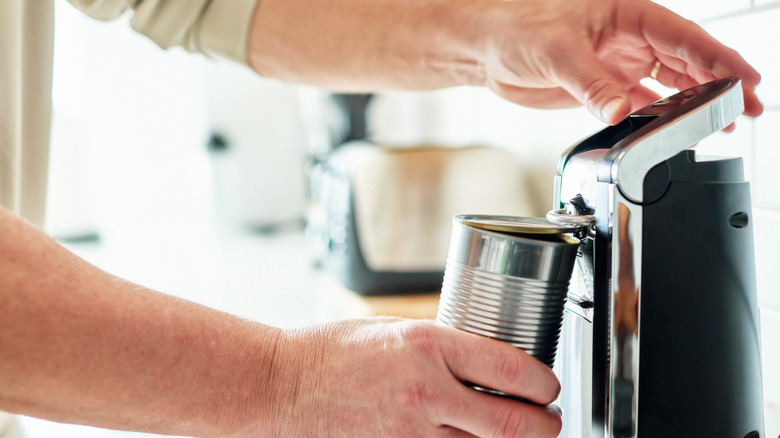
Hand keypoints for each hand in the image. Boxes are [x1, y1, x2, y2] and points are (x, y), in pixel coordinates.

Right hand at [263, 317, 561, 436]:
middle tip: (548, 420)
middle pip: (513, 423)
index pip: (512, 368)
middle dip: (544, 425)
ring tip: (516, 434)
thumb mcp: (397, 330)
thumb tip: (489, 365)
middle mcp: (426, 391)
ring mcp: (411, 433)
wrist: (285, 386)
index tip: (547, 385)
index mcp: (429, 345)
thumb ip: (446, 349)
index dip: (544, 382)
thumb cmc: (335, 351)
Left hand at [476, 0, 762, 123]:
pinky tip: (678, 128)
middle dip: (720, 85)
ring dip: (696, 103)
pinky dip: (661, 117)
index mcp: (629, 16)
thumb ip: (591, 84)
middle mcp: (630, 40)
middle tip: (748, 108)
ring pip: (670, 84)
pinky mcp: (603, 89)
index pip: (685, 38)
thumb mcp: (557, 52)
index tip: (746, 79)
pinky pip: (641, 104)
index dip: (719, 59)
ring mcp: (618, 65)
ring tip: (723, 123)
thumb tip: (622, 110)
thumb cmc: (517, 30)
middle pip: (687, 62)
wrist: (487, 52)